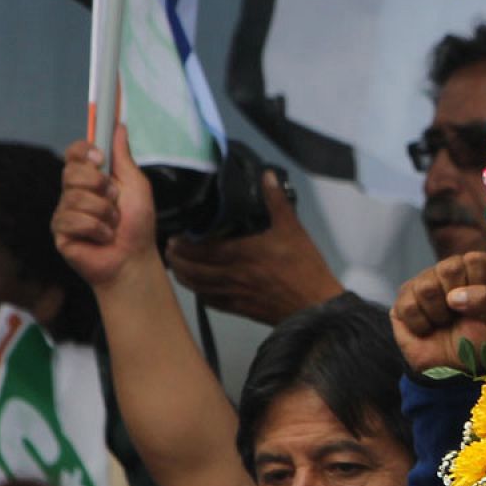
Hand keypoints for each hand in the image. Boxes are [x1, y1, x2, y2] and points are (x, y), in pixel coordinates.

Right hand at [54, 126, 157, 287]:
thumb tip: (118, 126)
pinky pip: (73, 220)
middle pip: (71, 172)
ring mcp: (65, 211)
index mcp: (91, 178)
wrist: (134, 259)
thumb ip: (123, 157)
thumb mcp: (136, 185)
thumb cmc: (137, 224)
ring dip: (104, 212)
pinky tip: (103, 238)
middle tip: (114, 200)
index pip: (74, 153)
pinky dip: (97, 229)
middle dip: (100, 186)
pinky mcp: (60, 231)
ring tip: (113, 225)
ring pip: (75, 197)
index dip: (83, 151)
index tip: (99, 158)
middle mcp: (74, 192)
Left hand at [166, 171, 342, 325]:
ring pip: (198, 287)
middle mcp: (233, 275)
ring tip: (177, 266)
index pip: (201, 250)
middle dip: (177, 260)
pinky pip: (212, 303)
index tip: (176, 236)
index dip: (183, 244)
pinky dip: (200, 294)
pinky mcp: (242, 309)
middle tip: (170, 249)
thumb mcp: (293, 230)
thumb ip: (276, 202)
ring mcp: (235, 294)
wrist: (315, 306)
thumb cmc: (305, 269)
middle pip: (193, 270)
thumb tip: (267, 176)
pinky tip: (199, 288)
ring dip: (184, 277)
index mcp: (242, 254)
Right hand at [391, 252, 485, 375]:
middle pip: (449, 267)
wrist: (457, 368)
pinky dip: (421, 325)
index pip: (476, 260)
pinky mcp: (404, 299)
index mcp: (478, 269)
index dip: (479, 285)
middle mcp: (450, 270)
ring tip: (444, 322)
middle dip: (457, 300)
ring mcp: (425, 282)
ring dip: (438, 315)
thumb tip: (454, 296)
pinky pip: (407, 306)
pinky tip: (427, 328)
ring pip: (426, 287)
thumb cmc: (482, 340)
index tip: (480, 305)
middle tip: (459, 314)